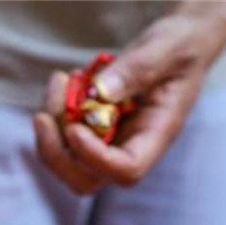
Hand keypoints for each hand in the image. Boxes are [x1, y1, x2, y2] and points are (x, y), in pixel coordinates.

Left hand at [34, 1, 225, 193]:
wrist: (178, 45)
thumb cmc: (181, 47)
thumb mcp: (167, 49)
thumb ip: (137, 70)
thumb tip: (99, 93)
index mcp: (157, 135)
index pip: (125, 170)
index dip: (94, 158)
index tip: (73, 129)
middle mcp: (131, 147)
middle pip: (86, 179)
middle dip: (56, 153)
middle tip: (44, 115)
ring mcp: (110, 142)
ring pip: (67, 160)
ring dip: (51, 127)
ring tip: (60, 81)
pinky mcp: (93, 129)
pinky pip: (61, 136)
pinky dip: (53, 112)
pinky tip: (64, 81)